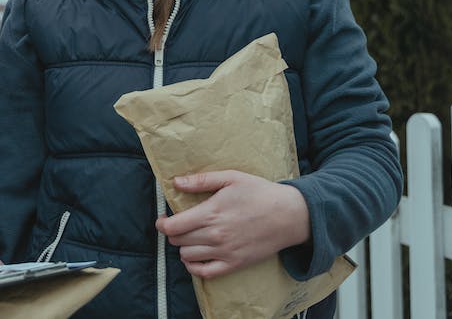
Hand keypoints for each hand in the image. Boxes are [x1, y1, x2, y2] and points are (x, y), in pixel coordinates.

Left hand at [156, 170, 309, 278]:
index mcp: (211, 213)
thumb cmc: (260, 193)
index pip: (172, 227)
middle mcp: (215, 235)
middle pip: (177, 241)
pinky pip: (205, 273)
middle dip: (173, 233)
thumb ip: (201, 181)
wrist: (289, 215)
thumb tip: (176, 182)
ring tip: (190, 238)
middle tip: (180, 225)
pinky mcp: (234, 264)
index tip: (164, 219)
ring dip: (183, 247)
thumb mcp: (231, 178)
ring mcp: (224, 251)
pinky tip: (195, 257)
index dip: (162, 224)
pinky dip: (194, 267)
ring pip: (187, 256)